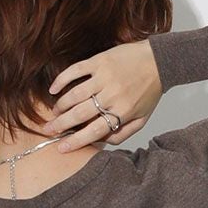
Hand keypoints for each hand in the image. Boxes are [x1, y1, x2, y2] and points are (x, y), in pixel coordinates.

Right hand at [39, 39, 162, 151]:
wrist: (158, 60)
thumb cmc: (149, 91)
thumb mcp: (142, 119)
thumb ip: (123, 134)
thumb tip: (102, 143)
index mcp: (122, 112)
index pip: (94, 131)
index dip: (76, 141)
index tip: (62, 147)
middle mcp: (112, 95)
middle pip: (80, 114)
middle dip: (61, 124)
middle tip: (49, 130)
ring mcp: (105, 77)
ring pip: (75, 94)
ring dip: (61, 105)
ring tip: (54, 113)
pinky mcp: (100, 61)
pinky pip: (76, 70)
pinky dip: (62, 80)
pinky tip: (53, 89)